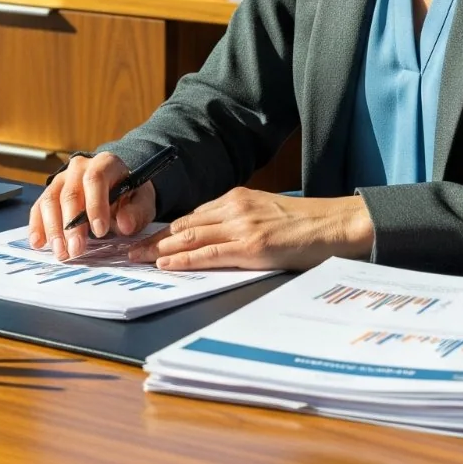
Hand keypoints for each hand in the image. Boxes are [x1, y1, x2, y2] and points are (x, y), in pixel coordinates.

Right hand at [27, 152, 157, 259]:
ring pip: (50, 200)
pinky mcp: (51, 192)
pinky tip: (38, 243)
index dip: (95, 205)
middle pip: (70, 193)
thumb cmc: (130, 195)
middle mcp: (79, 167)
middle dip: (71, 225)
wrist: (117, 185)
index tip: (100, 231)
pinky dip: (37, 226)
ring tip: (61, 252)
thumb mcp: (142, 201)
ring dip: (53, 229)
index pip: (95, 179)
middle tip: (76, 250)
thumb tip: (125, 224)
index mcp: (105, 163)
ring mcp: (62, 179)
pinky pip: (39, 208)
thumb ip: (136, 212)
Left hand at [127, 188, 373, 271]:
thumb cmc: (306, 225)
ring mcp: (242, 226)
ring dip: (158, 249)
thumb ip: (239, 221)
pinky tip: (166, 264)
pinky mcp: (252, 246)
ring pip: (190, 238)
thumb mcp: (266, 214)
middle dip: (153, 238)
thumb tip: (214, 239)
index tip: (144, 237)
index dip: (165, 229)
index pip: (192, 216)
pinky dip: (183, 260)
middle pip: (184, 225)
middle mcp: (234, 208)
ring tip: (135, 258)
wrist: (336, 224)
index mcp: (237, 199)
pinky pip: (209, 254)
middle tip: (127, 249)